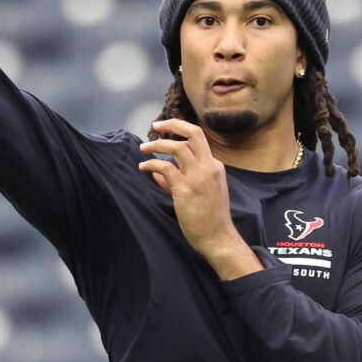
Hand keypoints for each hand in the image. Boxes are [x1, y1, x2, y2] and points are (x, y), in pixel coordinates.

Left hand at [139, 119, 261, 278]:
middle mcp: (209, 167)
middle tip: (156, 126)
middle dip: (173, 124)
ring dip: (157, 144)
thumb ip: (178, 180)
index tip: (166, 131)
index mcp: (215, 167)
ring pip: (177, 147)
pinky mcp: (185, 189)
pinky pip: (165, 167)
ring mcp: (198, 177)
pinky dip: (151, 164)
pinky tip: (143, 167)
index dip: (180, 133)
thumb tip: (157, 173)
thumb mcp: (200, 193)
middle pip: (194, 133)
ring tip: (144, 148)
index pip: (198, 141)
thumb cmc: (210, 218)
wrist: (218, 237)